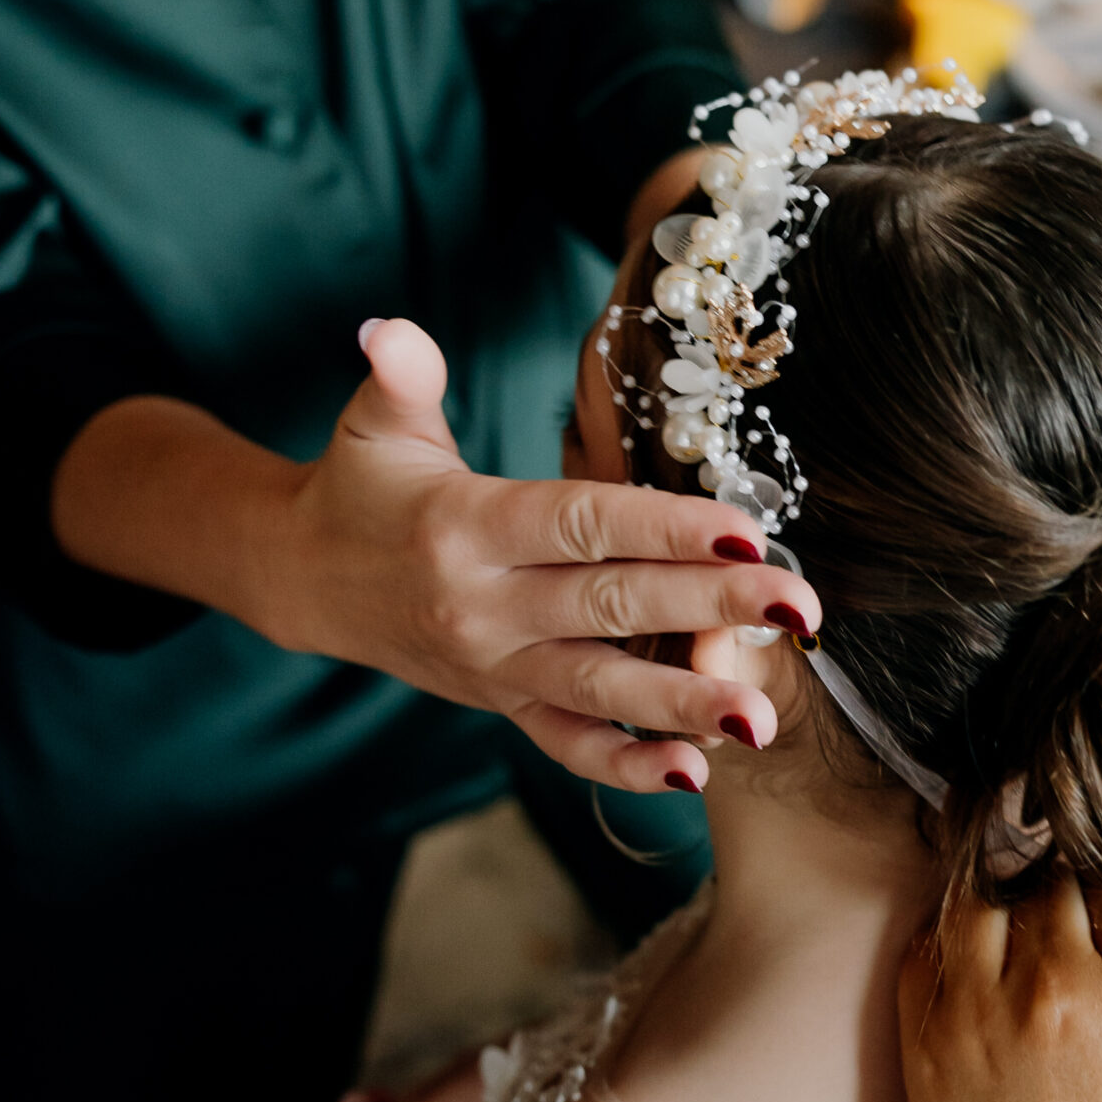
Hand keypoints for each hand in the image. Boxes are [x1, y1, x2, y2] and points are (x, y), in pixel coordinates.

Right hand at [259, 319, 818, 792]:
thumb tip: (388, 328)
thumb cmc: (361, 484)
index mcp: (466, 526)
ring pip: (601, 687)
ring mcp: (496, 665)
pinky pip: (567, 742)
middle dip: (711, 607)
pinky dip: (625, 764)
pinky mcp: (502, 703)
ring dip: (683, 702)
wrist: (303, 578)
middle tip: (798, 607)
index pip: (581, 524)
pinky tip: (694, 773)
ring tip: (760, 718)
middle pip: (613, 605)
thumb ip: (400, 375)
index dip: (664, 527)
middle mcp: (485, 605)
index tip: (744, 529)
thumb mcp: (374, 423)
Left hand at [899, 871, 1101, 1101]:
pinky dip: (955, 927)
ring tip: (1013, 877)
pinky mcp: (924, 1031)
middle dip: (1066, 860)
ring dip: (1004, 877)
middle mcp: (1062, 982)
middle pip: (1056, 864)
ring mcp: (982, 1003)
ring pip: (986, 885)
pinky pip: (932, 938)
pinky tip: (975, 939)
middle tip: (1064, 859)